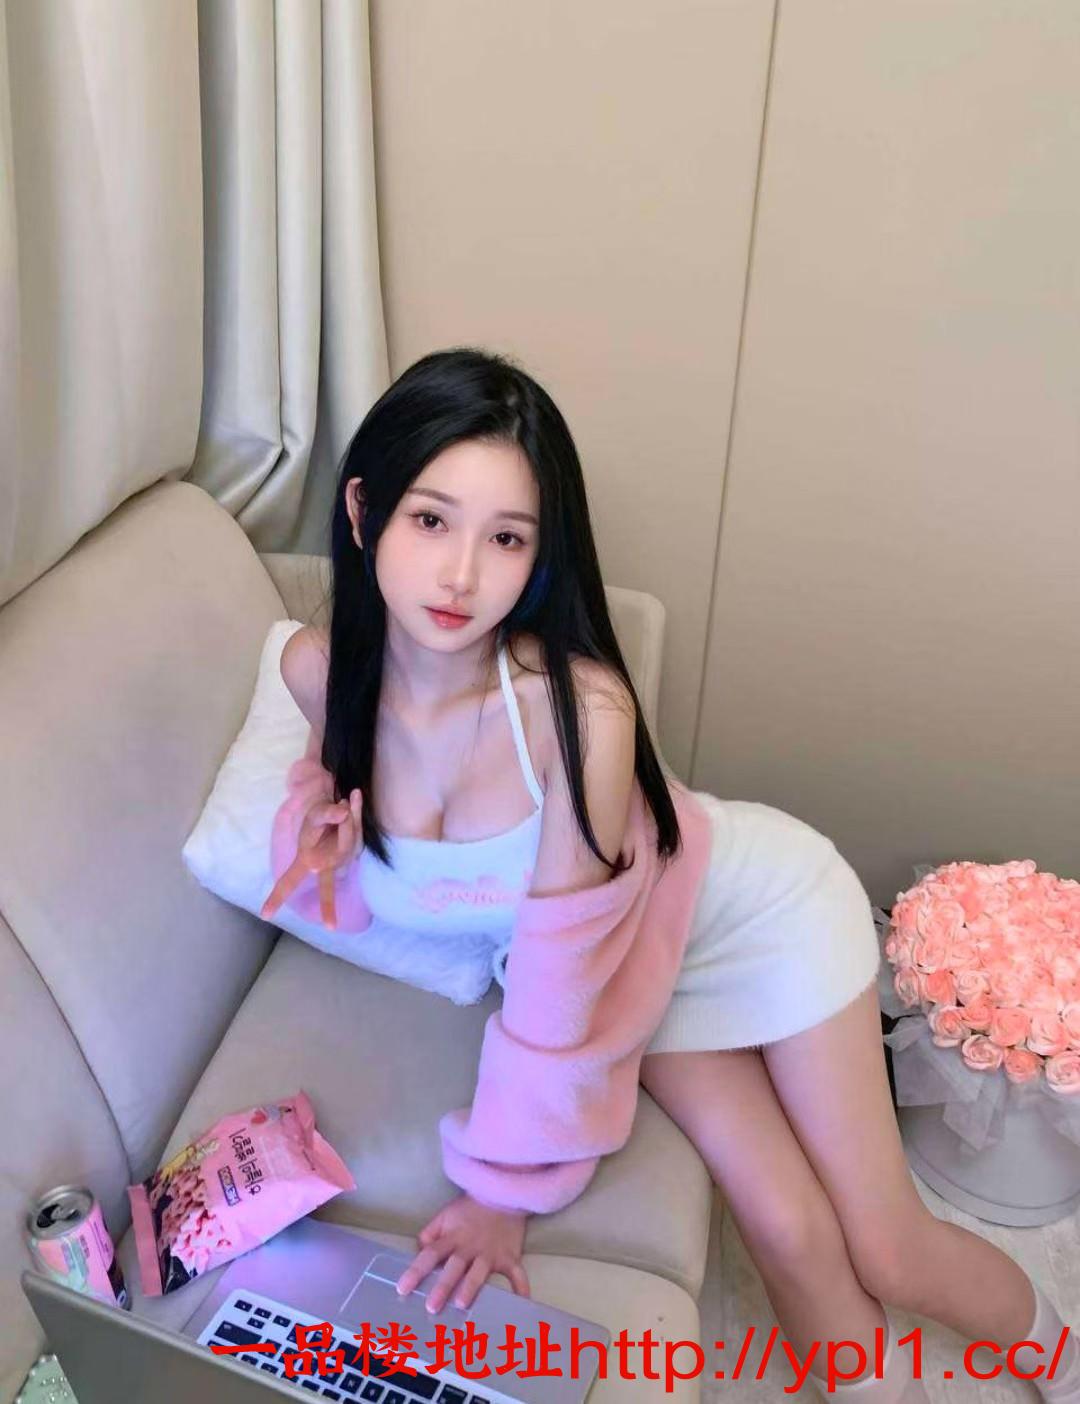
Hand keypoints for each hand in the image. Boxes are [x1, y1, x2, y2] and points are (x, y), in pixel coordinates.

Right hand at [260, 788, 362, 929]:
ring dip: (344, 817)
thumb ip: (327, 813)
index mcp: (306, 861)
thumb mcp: (316, 813)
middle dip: (328, 905)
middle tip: (330, 927)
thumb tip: (343, 813)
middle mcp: (325, 864)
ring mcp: (343, 857)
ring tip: (340, 801)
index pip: (288, 881)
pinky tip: (354, 796)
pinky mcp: (357, 847)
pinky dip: (355, 810)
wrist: (337, 809)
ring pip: (347, 837)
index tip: (264, 915)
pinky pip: (357, 827)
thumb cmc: (319, 818)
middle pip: (326, 886)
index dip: (276, 897)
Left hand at [396, 1192, 529, 1313]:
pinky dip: (521, 1288)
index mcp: (452, 1237)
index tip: (403, 1289)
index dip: (415, 1271)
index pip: (430, 1254)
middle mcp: (470, 1246)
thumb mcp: (446, 1215)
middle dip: (442, 1286)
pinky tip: (522, 1303)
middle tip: (431, 1306)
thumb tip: (419, 1252)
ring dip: (471, 1287)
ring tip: (462, 1304)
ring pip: (479, 1271)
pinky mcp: (511, 1256)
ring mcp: (491, 1252)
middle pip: (454, 1266)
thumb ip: (430, 1233)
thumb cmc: (471, 1209)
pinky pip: (517, 1273)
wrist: (503, 1194)